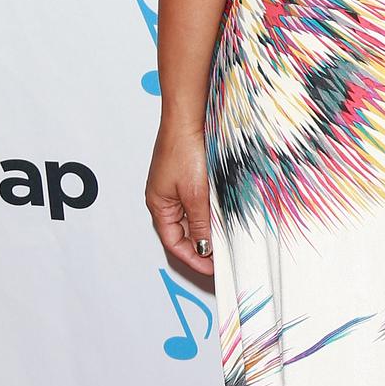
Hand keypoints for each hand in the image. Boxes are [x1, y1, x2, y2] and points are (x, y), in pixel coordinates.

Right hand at [146, 122, 214, 277]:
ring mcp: (175, 187)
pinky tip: (225, 214)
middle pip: (182, 232)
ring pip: (192, 217)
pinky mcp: (187, 176)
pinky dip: (210, 212)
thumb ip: (200, 223)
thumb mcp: (195, 194)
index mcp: (158, 205)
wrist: (187, 116)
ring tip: (226, 239)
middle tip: (222, 257)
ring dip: (207, 229)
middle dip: (201, 246)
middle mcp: (164, 198)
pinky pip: (198, 202)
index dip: (192, 258)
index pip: (174, 243)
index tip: (212, 269)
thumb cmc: (183, 150)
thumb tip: (204, 248)